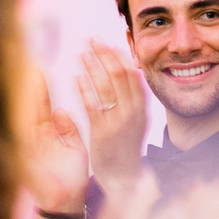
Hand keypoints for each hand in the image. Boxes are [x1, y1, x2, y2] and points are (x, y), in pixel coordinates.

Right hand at [21, 69, 89, 213]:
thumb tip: (60, 111)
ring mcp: (28, 149)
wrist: (68, 204)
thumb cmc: (71, 180)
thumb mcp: (74, 150)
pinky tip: (20, 104)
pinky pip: (21, 137)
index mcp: (47, 136)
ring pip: (23, 119)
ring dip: (21, 99)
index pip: (41, 107)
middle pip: (29, 109)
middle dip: (27, 87)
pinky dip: (19, 121)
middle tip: (25, 64)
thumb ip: (68, 130)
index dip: (40, 89)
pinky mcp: (25, 160)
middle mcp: (35, 140)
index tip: (39, 69)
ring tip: (21, 78)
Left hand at [77, 39, 146, 191]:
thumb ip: (132, 99)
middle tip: (92, 40)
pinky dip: (85, 90)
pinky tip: (77, 78)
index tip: (109, 44)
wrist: (125, 177)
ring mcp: (118, 123)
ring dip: (93, 67)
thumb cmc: (126, 147)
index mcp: (142, 109)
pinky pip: (93, 106)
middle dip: (105, 55)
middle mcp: (133, 113)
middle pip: (119, 76)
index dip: (120, 57)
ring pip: (106, 87)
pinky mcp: (103, 133)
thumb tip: (128, 73)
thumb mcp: (136, 121)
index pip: (133, 76)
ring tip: (82, 54)